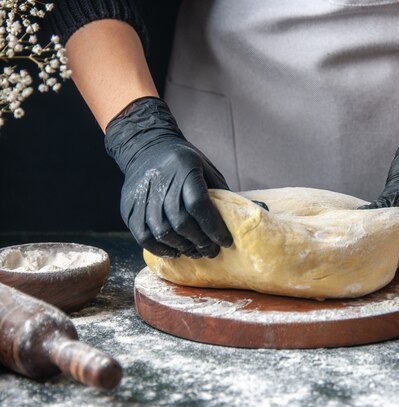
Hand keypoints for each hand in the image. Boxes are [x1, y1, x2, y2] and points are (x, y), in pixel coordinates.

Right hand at [104, 97, 232, 257]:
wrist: (147, 148)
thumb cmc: (184, 163)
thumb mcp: (207, 169)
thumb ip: (223, 193)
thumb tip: (255, 213)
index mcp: (184, 170)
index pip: (198, 204)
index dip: (213, 227)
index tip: (225, 241)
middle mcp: (161, 182)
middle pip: (180, 222)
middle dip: (200, 241)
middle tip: (211, 250)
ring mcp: (141, 196)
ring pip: (162, 232)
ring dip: (182, 247)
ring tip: (195, 251)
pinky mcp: (129, 208)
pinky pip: (144, 237)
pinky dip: (161, 249)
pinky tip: (175, 251)